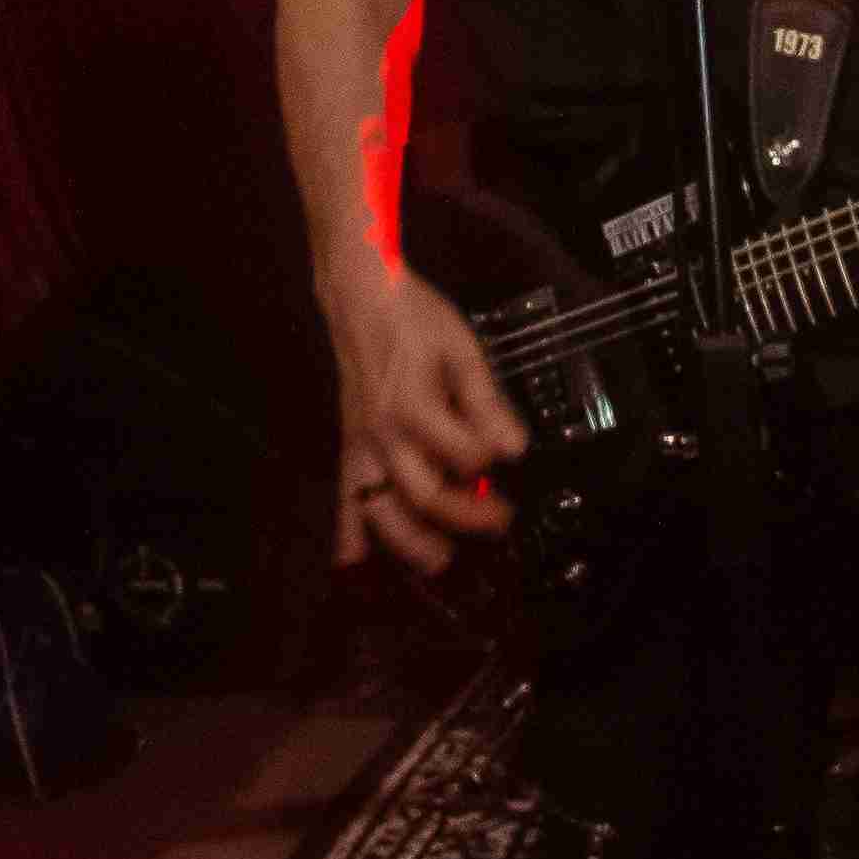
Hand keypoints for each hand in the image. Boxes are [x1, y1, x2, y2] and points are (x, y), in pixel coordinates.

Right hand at [321, 259, 524, 573]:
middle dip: (464, 516)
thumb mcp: (461, 349)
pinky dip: (347, 532)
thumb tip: (514, 448)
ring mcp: (362, 444)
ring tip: (439, 559)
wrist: (360, 297)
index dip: (492, 461)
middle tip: (499, 520)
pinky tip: (354, 561)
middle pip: (423, 496)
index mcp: (416, 406)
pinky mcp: (349, 445)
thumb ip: (486, 402)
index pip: (464, 455)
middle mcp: (384, 434)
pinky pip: (343, 496)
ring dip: (408, 542)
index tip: (511, 457)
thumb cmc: (413, 318)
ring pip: (379, 509)